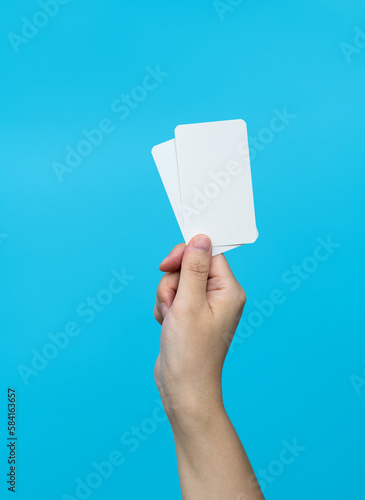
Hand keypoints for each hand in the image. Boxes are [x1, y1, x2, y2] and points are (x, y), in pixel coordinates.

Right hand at [154, 234, 245, 419]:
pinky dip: (165, 308)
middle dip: (173, 283)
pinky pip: (172, 297)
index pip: (208, 254)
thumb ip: (193, 267)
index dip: (186, 254)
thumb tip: (201, 238)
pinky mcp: (190, 315)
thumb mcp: (189, 303)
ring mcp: (204, 306)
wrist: (182, 388)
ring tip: (171, 319)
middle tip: (173, 304)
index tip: (167, 263)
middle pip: (189, 266)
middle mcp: (219, 296)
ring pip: (176, 282)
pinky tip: (167, 325)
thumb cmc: (190, 351)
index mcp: (228, 290)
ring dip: (166, 298)